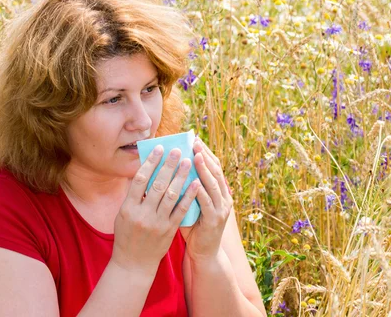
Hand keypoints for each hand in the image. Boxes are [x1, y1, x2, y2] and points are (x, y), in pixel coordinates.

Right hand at [112, 145, 199, 276]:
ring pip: (171, 195)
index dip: (150, 162)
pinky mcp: (169, 231)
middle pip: (157, 184)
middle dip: (168, 165)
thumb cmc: (127, 235)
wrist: (133, 263)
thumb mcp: (123, 214)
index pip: (140, 179)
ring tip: (188, 162)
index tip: (159, 149)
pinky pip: (181, 210)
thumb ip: (133, 196)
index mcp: (128, 208)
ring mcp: (157, 223)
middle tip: (177, 150)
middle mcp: (142, 214)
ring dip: (180, 177)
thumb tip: (146, 172)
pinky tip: (195, 183)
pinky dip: (188, 196)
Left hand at [180, 137, 233, 260]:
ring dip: (205, 169)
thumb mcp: (190, 202)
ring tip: (195, 156)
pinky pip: (208, 203)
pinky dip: (202, 192)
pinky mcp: (215, 220)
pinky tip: (195, 182)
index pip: (213, 166)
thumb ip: (184, 187)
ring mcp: (221, 209)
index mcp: (218, 191)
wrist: (204, 253)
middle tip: (194, 141)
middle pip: (216, 171)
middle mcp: (224, 197)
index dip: (205, 152)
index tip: (194, 138)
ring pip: (214, 184)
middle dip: (205, 155)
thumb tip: (167, 168)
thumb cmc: (193, 226)